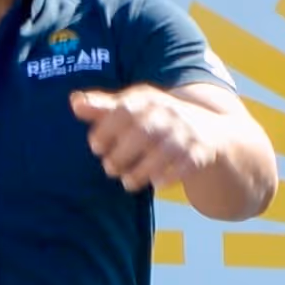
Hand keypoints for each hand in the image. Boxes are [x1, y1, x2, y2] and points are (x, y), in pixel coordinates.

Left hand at [72, 85, 221, 193]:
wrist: (210, 129)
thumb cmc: (159, 119)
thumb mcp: (133, 108)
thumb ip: (103, 108)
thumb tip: (74, 102)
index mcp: (148, 99)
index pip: (124, 111)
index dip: (106, 129)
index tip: (95, 147)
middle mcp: (169, 113)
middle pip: (142, 133)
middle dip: (122, 155)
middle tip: (110, 169)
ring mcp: (186, 133)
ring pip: (162, 153)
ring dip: (141, 171)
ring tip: (127, 182)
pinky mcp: (200, 152)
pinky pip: (184, 166)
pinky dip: (169, 177)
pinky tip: (156, 184)